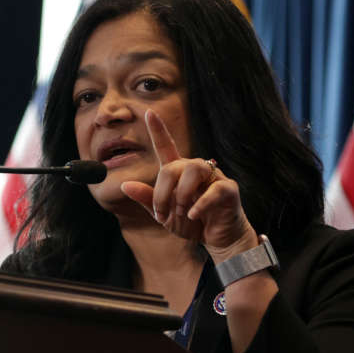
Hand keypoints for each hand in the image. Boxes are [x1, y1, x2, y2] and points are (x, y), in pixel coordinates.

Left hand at [120, 110, 253, 253]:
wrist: (217, 240)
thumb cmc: (192, 223)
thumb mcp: (165, 215)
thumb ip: (148, 199)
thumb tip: (124, 185)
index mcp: (179, 173)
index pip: (166, 147)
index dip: (158, 130)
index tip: (149, 113)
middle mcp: (196, 170)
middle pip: (173, 167)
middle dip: (162, 193)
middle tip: (162, 215)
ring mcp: (213, 177)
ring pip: (193, 169)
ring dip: (181, 194)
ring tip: (182, 213)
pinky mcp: (228, 189)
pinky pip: (213, 190)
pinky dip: (200, 204)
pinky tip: (192, 215)